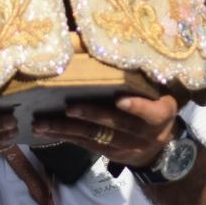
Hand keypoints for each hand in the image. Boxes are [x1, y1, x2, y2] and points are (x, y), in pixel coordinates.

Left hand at [31, 94, 179, 168]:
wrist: (160, 149)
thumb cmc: (157, 106)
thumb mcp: (162, 94)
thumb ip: (146, 82)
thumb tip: (117, 49)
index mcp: (160, 116)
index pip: (150, 113)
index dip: (136, 107)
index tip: (120, 101)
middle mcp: (144, 134)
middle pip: (115, 125)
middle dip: (91, 116)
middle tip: (69, 108)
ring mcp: (125, 147)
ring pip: (94, 137)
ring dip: (67, 130)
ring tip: (43, 124)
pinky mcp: (109, 154)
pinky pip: (86, 145)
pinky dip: (66, 137)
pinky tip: (46, 131)